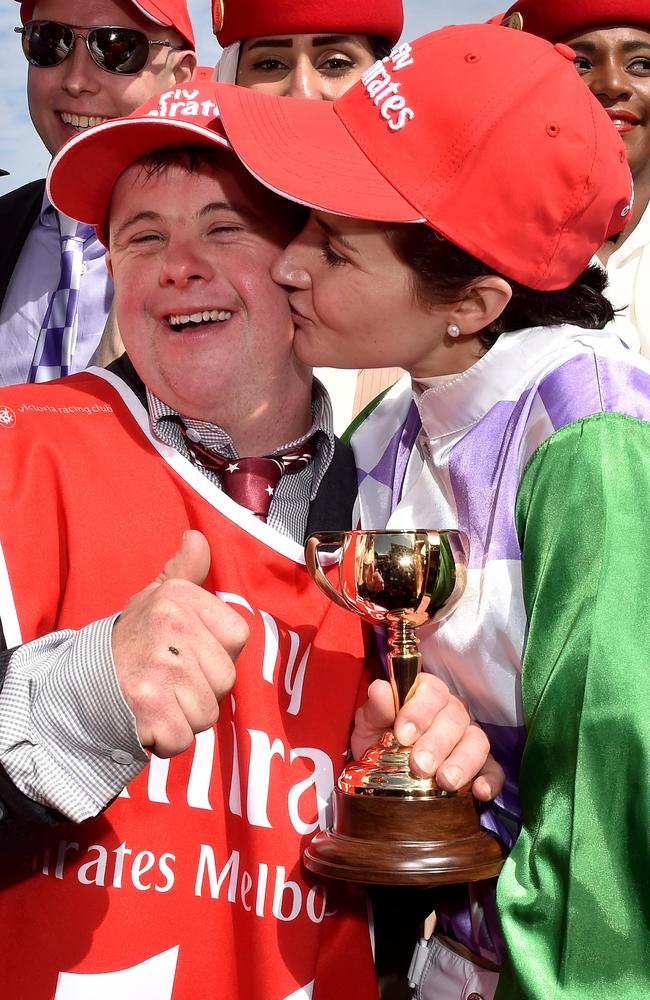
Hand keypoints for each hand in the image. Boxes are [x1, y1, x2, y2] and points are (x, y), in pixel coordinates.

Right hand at [112, 530, 248, 757]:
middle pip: (226, 680)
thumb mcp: (156, 597)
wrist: (80, 681)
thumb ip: (184, 570)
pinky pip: (185, 737)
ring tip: (159, 698)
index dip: (217, 652)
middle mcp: (170, 626)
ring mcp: (160, 669)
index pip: (237, 636)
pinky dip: (168, 739)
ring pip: (208, 713)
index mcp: (178, 598)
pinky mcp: (149, 709)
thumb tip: (197, 537)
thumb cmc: (132, 640)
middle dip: (203, 690)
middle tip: (170, 680)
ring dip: (186, 717)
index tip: (188, 651)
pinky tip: (148, 720)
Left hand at [351, 675, 504, 800]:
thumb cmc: (379, 740)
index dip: (420, 710)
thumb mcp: (370, 724)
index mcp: (426, 695)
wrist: (381, 774)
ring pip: (477, 742)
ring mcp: (469, 738)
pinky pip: (494, 770)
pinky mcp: (483, 766)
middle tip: (420, 766)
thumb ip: (377, 707)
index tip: (403, 734)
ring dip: (463, 762)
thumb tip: (381, 690)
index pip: (432, 691)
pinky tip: (480, 792)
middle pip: (455, 718)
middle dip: (438, 743)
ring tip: (446, 782)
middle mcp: (452, 712)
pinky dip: (490, 780)